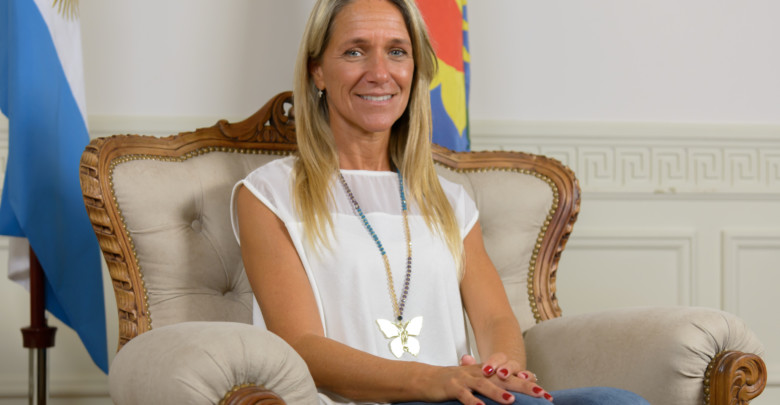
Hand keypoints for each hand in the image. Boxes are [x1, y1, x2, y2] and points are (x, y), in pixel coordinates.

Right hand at [432, 355, 550, 403]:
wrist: (426, 379)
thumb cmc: (453, 384)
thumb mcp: (474, 384)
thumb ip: (491, 387)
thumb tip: (512, 395)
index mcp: (486, 372)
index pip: (510, 376)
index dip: (527, 382)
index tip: (544, 391)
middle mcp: (478, 373)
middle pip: (503, 378)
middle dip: (523, 385)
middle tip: (540, 393)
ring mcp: (464, 379)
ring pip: (484, 385)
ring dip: (497, 393)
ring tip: (511, 401)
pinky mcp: (452, 387)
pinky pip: (464, 395)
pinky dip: (472, 401)